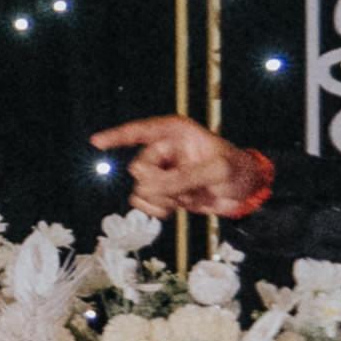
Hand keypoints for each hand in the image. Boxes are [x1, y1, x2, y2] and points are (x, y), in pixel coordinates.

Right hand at [91, 113, 270, 222]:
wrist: (244, 193)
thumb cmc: (236, 171)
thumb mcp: (216, 171)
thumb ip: (184, 177)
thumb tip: (152, 188)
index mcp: (176, 133)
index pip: (141, 131)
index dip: (117, 136)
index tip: (96, 142)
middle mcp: (165, 149)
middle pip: (139, 167)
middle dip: (157, 184)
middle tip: (182, 190)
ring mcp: (162, 171)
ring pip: (140, 187)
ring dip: (159, 199)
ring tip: (182, 200)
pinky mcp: (163, 190)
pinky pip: (142, 200)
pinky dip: (154, 209)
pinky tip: (172, 210)